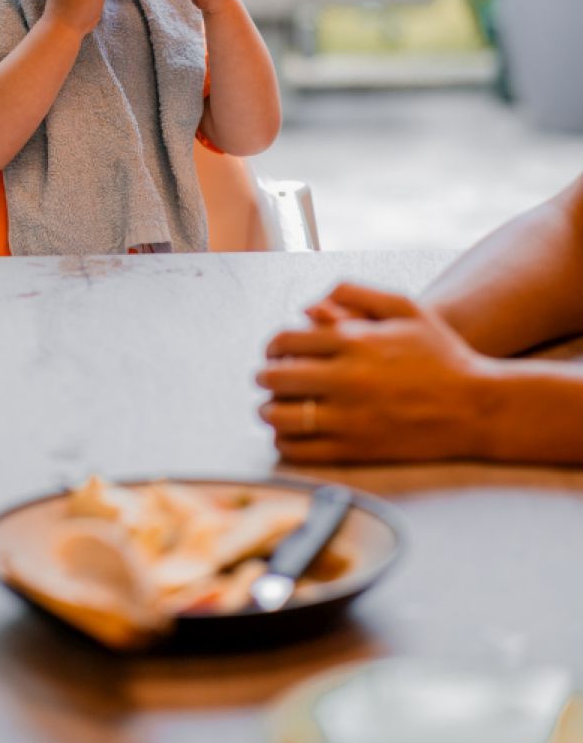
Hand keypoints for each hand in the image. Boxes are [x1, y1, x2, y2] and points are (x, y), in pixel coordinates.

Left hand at [255, 283, 491, 462]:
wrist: (476, 407)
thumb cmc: (441, 354)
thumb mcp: (406, 307)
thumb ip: (356, 293)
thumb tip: (310, 304)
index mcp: (354, 340)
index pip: (285, 341)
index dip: (273, 347)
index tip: (275, 353)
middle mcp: (346, 378)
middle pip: (276, 377)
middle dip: (266, 377)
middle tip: (268, 380)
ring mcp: (350, 417)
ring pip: (282, 416)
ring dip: (270, 411)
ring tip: (274, 408)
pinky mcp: (357, 450)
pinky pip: (301, 449)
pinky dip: (286, 442)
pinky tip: (291, 435)